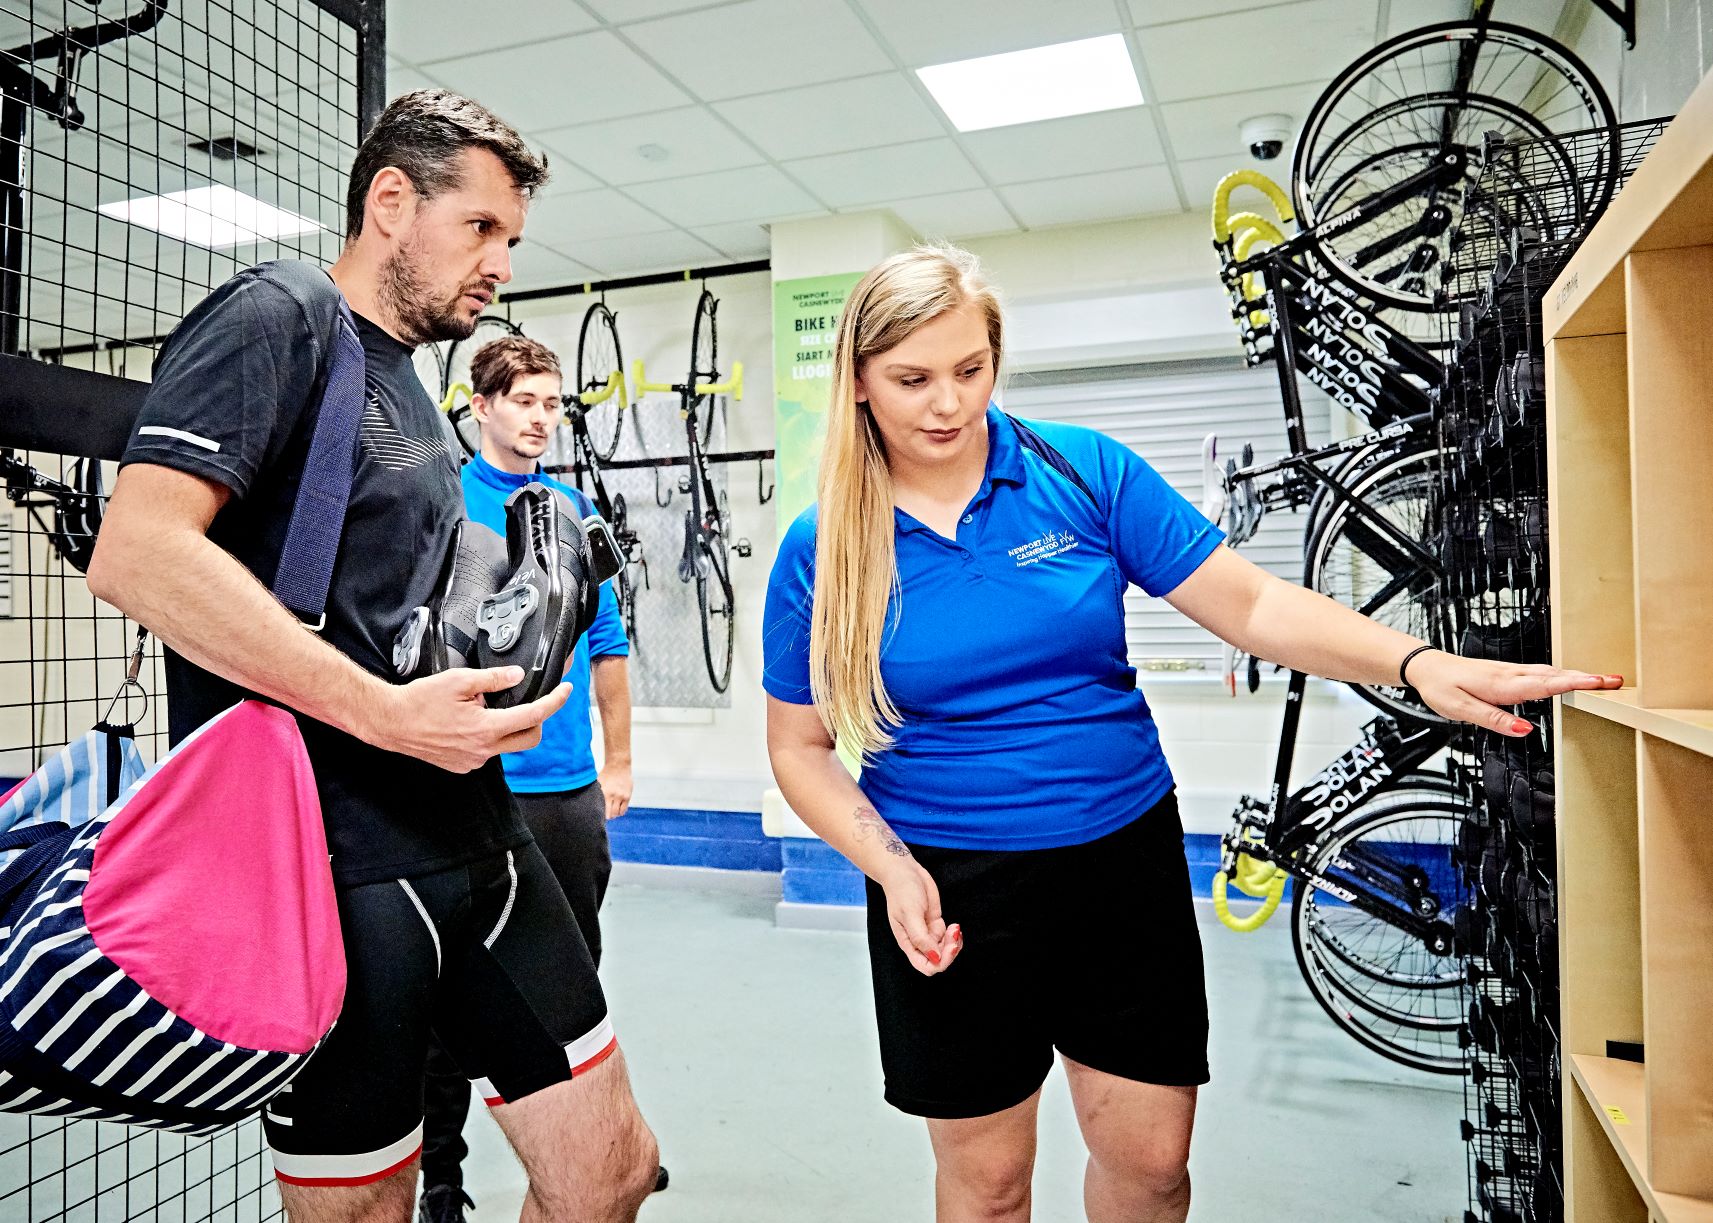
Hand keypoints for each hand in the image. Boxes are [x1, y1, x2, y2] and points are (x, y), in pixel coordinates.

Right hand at [364, 668, 571, 772]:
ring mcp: (472, 761)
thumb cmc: (419, 701)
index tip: (565, 691)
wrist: (391, 722)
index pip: (534, 715)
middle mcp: (483, 750)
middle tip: (533, 702)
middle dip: (538, 721)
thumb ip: (493, 679)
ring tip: (486, 709)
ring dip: (509, 728)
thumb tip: (517, 676)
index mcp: (486, 728)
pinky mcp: (462, 765)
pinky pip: (487, 752)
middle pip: (529, 739)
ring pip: (507, 746)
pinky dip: (489, 737)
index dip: (555, 701)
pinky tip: (471, 723)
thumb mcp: (459, 680)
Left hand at [599, 762, 632, 819]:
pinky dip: (620, 812)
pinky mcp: (628, 796)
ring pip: (618, 813)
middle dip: (607, 816)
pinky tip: (617, 808)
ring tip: (611, 811)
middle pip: (611, 814)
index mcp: (604, 793)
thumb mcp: (598, 783)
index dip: (600, 816)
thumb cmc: (606, 774)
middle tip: (605, 815)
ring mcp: (621, 796)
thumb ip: (595, 793)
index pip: (602, 811)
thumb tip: (587, 804)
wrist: (619, 766)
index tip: (598, 816)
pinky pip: (624, 810)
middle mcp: (614, 796)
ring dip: (614, 814)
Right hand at [875, 858, 962, 976]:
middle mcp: (919, 941)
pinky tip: (955, 926)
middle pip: (938, 960)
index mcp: (908, 943)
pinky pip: (948, 937)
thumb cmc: (902, 892)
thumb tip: (935, 957)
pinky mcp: (935, 923)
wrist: (905, 872)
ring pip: (945, 949)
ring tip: (954, 928)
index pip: (925, 966)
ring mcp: (928, 932)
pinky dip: (955, 935)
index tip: (948, 947)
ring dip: (954, 942)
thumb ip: (921, 938)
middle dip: (950, 951)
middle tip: (954, 934)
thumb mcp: (910, 914)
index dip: (940, 962)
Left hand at [1409, 651, 1621, 736]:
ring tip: (1604, 680)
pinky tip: (1569, 678)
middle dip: (1587, 678)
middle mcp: (1510, 674)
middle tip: (1617, 681)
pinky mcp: (1508, 672)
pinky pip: (1540, 672)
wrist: (1426, 667)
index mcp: (1502, 684)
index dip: (1575, 684)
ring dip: (1577, 675)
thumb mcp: (1461, 710)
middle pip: (1555, 676)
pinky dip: (1561, 674)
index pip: (1545, 684)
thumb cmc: (1441, 688)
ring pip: (1550, 672)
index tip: (1601, 684)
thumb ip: (1495, 719)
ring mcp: (1510, 671)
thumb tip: (1526, 730)